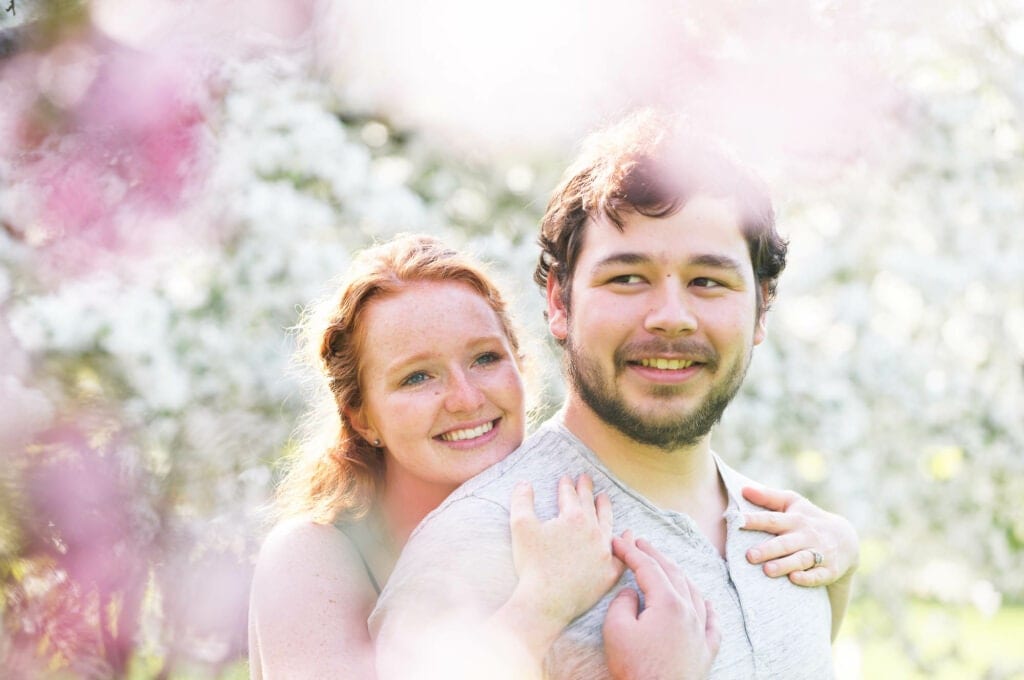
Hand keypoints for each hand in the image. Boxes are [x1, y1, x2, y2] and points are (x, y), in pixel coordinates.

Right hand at [506, 474, 623, 640]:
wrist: (546, 601)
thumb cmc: (532, 565)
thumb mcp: (521, 527)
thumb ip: (522, 501)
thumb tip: (524, 483)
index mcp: (574, 518)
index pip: (570, 495)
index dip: (567, 485)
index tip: (567, 478)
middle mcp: (594, 531)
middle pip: (590, 505)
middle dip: (586, 490)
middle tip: (585, 478)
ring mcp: (604, 552)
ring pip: (608, 524)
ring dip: (605, 509)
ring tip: (603, 498)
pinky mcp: (609, 573)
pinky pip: (622, 555)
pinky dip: (626, 543)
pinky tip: (628, 535)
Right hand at [603, 532, 719, 679]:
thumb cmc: (636, 669)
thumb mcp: (616, 630)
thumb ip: (622, 603)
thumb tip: (631, 593)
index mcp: (668, 603)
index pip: (648, 567)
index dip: (630, 551)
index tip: (617, 541)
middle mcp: (690, 612)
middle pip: (672, 573)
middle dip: (654, 554)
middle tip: (639, 542)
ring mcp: (701, 632)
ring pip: (693, 592)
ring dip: (677, 573)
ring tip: (665, 564)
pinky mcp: (706, 651)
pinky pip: (712, 621)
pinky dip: (707, 606)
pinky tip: (706, 602)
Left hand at [741, 485, 858, 586]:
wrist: (845, 539)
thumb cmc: (807, 518)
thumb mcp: (792, 503)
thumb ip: (768, 497)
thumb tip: (744, 490)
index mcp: (795, 519)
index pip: (773, 519)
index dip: (756, 520)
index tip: (738, 521)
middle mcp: (806, 536)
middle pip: (785, 543)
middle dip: (768, 549)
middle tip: (749, 556)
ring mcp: (819, 553)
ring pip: (800, 560)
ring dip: (785, 565)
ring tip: (767, 570)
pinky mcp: (829, 570)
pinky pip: (818, 576)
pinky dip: (807, 578)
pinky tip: (794, 579)